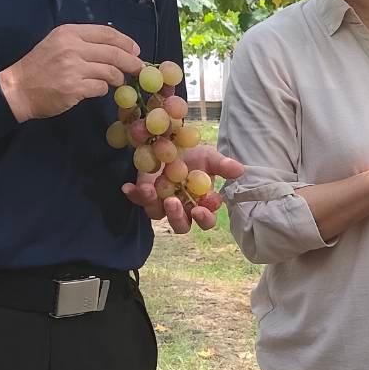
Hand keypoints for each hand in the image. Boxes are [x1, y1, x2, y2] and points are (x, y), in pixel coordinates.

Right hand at [0, 25, 142, 122]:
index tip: (136, 50)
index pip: (106, 33)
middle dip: (131, 62)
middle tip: (139, 68)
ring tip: (117, 81)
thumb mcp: (58, 43)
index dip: (126, 42)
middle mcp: (72, 47)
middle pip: (114, 53)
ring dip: (118, 78)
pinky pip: (101, 88)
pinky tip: (98, 89)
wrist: (17, 88)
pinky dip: (104, 89)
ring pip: (110, 71)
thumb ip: (83, 42)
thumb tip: (115, 46)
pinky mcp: (74, 88)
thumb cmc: (39, 66)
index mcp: (69, 32)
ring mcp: (73, 68)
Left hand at [123, 145, 243, 235]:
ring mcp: (161, 204)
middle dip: (177, 217)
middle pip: (181, 225)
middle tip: (174, 202)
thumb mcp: (209, 157)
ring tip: (150, 191)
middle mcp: (182, 209)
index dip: (204, 218)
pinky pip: (138, 199)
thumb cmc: (194, 155)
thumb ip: (222, 166)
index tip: (201, 209)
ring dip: (153, 205)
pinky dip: (133, 194)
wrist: (171, 144)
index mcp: (201, 204)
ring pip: (157, 215)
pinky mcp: (145, 194)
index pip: (206, 220)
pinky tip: (128, 187)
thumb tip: (240, 170)